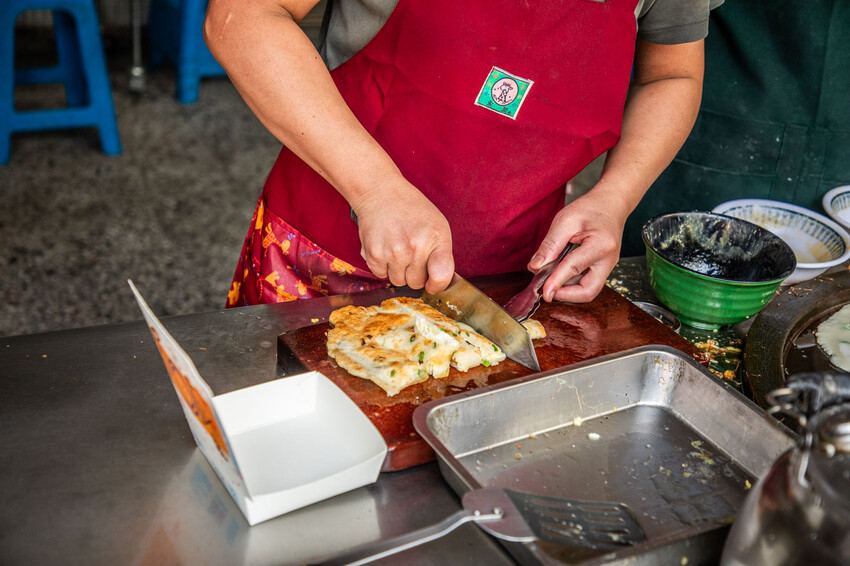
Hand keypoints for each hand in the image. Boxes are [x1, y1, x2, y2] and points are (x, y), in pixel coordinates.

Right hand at [352, 177, 454, 292]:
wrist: (381, 193)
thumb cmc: (412, 210)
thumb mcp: (438, 227)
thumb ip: (443, 256)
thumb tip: (440, 284)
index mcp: (435, 239)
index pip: (441, 278)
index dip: (437, 285)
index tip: (433, 282)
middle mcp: (414, 247)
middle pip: (416, 283)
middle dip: (415, 274)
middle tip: (411, 254)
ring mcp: (393, 252)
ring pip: (398, 281)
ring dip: (398, 271)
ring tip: (398, 249)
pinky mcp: (373, 254)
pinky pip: (380, 275)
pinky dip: (382, 266)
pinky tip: (385, 248)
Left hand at [528, 188, 628, 302]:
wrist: (611, 204)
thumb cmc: (590, 208)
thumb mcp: (565, 220)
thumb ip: (550, 245)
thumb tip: (535, 267)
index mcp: (601, 245)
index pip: (574, 269)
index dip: (556, 282)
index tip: (543, 292)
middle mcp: (608, 260)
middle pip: (589, 291)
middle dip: (566, 295)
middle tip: (546, 290)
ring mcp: (608, 266)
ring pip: (588, 290)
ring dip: (568, 290)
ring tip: (550, 279)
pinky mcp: (603, 269)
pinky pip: (588, 283)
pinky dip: (572, 284)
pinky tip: (559, 275)